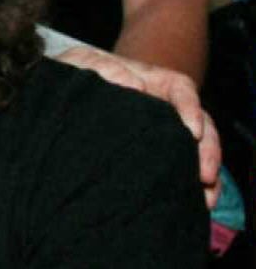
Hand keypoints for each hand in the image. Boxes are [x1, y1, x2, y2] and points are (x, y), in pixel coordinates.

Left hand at [56, 46, 219, 208]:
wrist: (59, 95)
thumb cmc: (75, 74)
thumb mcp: (82, 62)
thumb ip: (101, 67)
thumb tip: (133, 85)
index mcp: (150, 81)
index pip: (181, 90)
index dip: (190, 108)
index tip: (192, 131)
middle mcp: (162, 108)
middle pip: (199, 126)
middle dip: (207, 151)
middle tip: (205, 174)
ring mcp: (160, 134)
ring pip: (194, 153)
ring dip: (204, 176)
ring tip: (204, 199)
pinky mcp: (153, 159)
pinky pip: (179, 173)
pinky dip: (191, 190)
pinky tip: (195, 206)